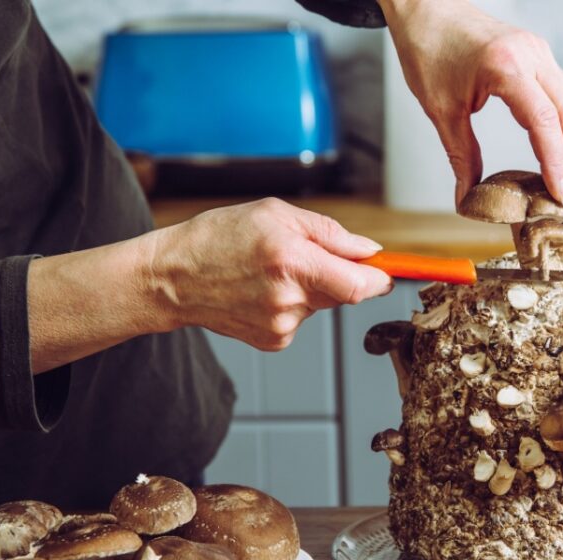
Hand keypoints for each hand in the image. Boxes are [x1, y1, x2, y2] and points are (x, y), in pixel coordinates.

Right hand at [149, 198, 392, 350]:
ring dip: (310, 287)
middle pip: (343, 292)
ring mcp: (281, 325)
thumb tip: (370, 251)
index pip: (359, 285)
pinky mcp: (273, 341)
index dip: (380, 279)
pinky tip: (261, 292)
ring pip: (321, 303)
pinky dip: (292, 303)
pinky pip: (301, 318)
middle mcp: (289, 299)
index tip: (389, 272)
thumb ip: (330, 233)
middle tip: (305, 256)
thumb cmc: (219, 238)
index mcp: (293, 262)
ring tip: (270, 272)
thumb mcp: (276, 215)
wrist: (172, 278)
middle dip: (337, 273)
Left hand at [379, 0, 562, 206]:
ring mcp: (539, 51)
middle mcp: (531, 55)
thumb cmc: (428, 51)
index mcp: (506, 67)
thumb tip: (468, 197)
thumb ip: (460, 154)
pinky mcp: (538, 53)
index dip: (556, 163)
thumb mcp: (440, 109)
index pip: (544, 122)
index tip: (559, 194)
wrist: (427, 9)